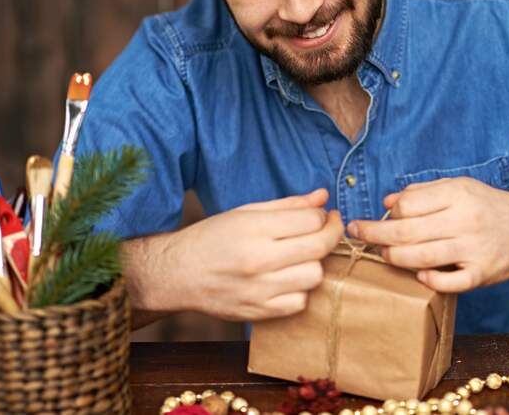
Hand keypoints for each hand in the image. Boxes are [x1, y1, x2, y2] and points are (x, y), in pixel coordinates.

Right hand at [164, 188, 342, 320]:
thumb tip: (322, 196)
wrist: (177, 273)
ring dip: (315, 264)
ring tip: (303, 257)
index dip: (323, 216)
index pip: (310, 220)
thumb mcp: (245, 212)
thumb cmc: (212, 238)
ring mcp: (258, 288)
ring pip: (314, 276)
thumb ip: (288, 205)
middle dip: (330, 235)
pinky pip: (299, 303)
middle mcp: (258, 259)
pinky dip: (300, 291)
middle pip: (319, 248)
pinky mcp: (257, 312)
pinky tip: (289, 280)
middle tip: (327, 230)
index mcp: (254, 228)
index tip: (322, 215)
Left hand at [347, 178, 508, 292]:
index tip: (379, 217)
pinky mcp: (482, 273)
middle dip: (375, 234)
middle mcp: (465, 220)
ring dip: (395, 257)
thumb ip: (423, 192)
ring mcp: (474, 249)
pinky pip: (449, 282)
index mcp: (458, 195)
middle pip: (407, 232)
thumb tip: (387, 201)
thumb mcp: (459, 187)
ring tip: (384, 254)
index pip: (408, 204)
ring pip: (421, 258)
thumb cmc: (486, 206)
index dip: (388, 212)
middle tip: (358, 234)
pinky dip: (429, 280)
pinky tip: (419, 274)